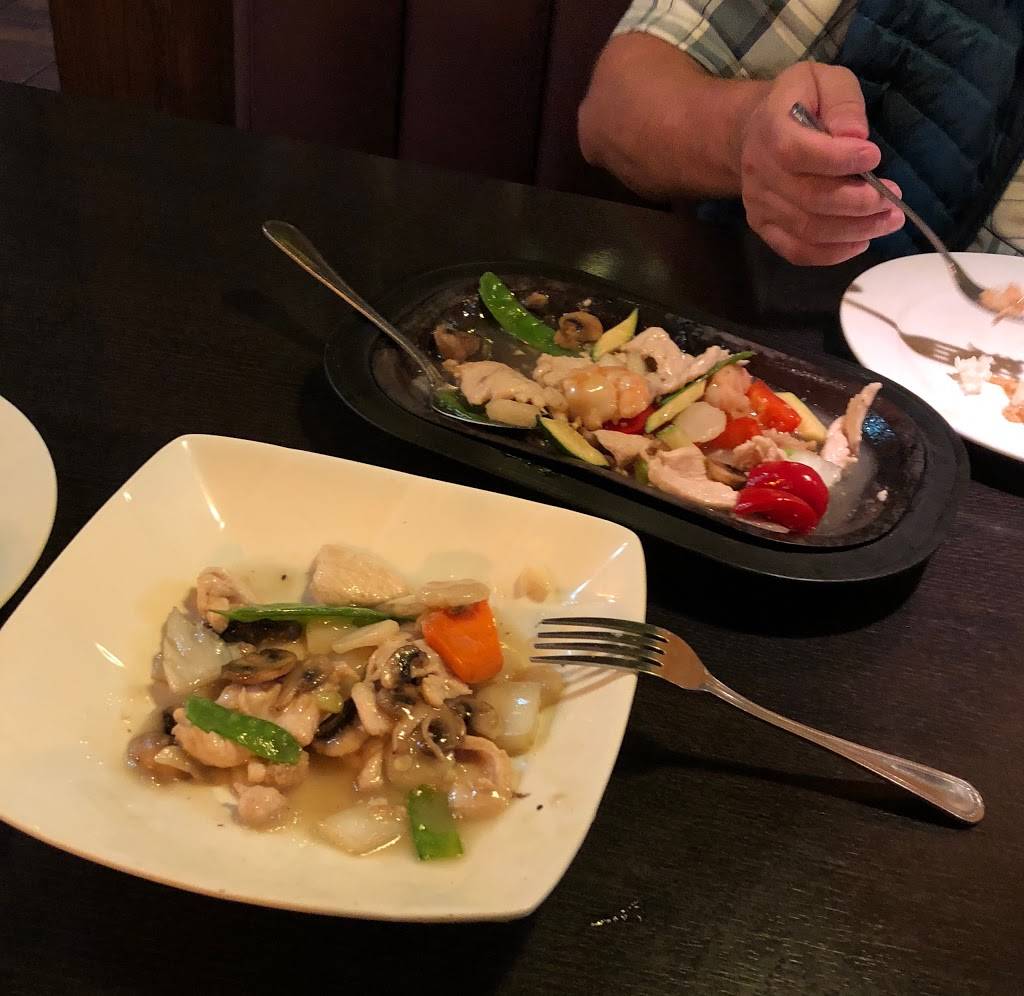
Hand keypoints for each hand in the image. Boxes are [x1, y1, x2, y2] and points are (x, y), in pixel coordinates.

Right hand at [736, 62, 903, 265]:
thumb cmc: (800, 102)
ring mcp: (759, 205)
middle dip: (859, 203)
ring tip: (888, 221)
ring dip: (854, 231)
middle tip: (894, 199)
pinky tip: (860, 242)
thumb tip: (856, 136)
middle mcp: (759, 172)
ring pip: (808, 229)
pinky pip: (796, 250)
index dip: (840, 161)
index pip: (800, 153)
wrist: (756, 130)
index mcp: (770, 130)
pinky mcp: (764, 227)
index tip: (874, 158)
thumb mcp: (823, 80)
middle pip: (811, 199)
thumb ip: (842, 102)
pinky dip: (831, 253)